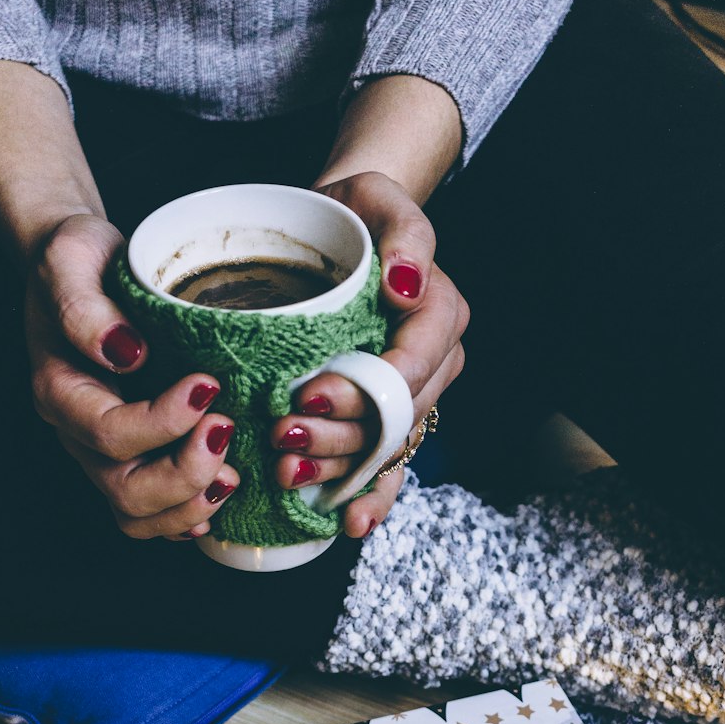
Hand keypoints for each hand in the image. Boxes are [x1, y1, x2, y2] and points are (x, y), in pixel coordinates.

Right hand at [26, 213, 239, 538]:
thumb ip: (84, 307)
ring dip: (191, 505)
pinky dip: (190, 515)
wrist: (83, 270)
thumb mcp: (71, 260)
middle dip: (185, 473)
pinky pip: (154, 515)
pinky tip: (220, 492)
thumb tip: (125, 351)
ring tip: (232, 473)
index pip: (110, 432)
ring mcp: (104, 455)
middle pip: (126, 490)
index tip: (209, 385)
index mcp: (61, 392)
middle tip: (226, 428)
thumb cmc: (79, 262)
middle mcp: (78, 434)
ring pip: (138, 516)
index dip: (165, 422)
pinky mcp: (134, 460)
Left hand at [271, 172, 467, 536]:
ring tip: (289, 470)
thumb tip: (406, 285)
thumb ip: (406, 236)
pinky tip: (349, 524)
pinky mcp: (385, 419)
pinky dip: (369, 498)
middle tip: (283, 435)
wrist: (340, 232)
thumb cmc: (356, 213)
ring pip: (386, 448)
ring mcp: (413, 399)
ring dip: (340, 469)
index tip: (309, 394)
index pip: (412, 367)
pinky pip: (387, 468)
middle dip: (342, 436)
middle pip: (396, 417)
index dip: (365, 391)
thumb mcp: (380, 199)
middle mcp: (435, 365)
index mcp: (441, 316)